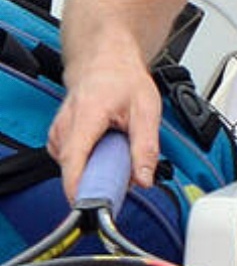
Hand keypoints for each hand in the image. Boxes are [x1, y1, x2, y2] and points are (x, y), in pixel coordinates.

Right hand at [47, 65, 161, 202]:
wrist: (107, 61)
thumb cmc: (124, 81)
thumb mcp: (147, 111)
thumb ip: (146, 148)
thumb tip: (144, 179)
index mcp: (87, 115)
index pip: (74, 158)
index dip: (78, 186)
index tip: (87, 205)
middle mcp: (66, 124)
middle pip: (73, 168)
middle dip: (98, 180)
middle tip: (123, 172)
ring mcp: (59, 130)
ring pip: (73, 166)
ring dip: (96, 169)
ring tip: (116, 151)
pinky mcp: (60, 137)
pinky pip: (72, 161)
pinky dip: (89, 162)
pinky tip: (104, 150)